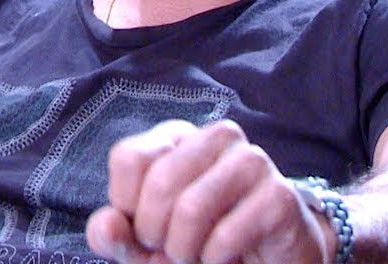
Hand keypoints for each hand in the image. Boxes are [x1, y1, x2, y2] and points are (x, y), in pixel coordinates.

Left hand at [86, 119, 333, 263]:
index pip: (129, 158)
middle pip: (160, 183)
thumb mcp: (144, 243)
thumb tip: (107, 226)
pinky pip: (227, 236)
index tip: (145, 226)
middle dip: (156, 234)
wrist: (266, 262)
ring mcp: (253, 161)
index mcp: (178, 135)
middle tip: (172, 249)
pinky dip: (215, 260)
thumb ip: (115, 234)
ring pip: (193, 208)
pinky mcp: (280, 196)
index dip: (127, 205)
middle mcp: (217, 137)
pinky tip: (225, 259)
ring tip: (197, 256)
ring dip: (185, 251)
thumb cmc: (197, 243)